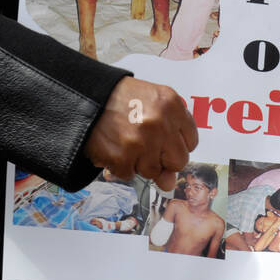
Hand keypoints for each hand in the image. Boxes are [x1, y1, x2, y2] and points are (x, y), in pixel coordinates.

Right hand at [84, 77, 197, 191]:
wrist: (88, 97)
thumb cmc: (122, 99)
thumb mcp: (154, 102)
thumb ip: (172, 133)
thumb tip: (169, 182)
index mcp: (171, 105)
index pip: (192, 142)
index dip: (177, 143)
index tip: (165, 139)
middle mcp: (159, 124)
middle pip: (178, 161)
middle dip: (165, 158)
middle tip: (148, 146)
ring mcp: (141, 143)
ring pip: (154, 172)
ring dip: (141, 162)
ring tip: (128, 142)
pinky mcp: (121, 157)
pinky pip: (130, 175)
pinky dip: (122, 165)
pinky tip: (116, 147)